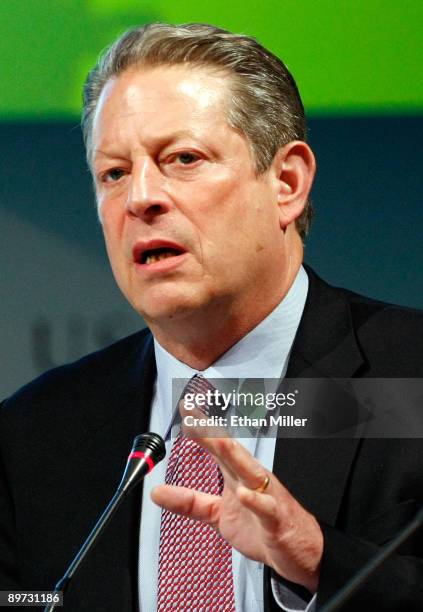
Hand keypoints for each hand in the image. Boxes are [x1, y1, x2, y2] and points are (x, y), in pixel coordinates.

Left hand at [151, 406, 322, 592]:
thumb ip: (189, 502)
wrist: (297, 552)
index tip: (185, 408)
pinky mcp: (276, 519)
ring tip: (218, 441)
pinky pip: (266, 508)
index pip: (217, 446)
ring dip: (234, 455)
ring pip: (250, 471)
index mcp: (237, 475)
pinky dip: (256, 500)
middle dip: (212, 432)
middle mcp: (251, 479)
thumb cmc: (261, 527)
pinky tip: (243, 493)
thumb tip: (158, 492)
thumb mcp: (218, 515)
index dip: (200, 428)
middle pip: (230, 450)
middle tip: (194, 415)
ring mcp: (266, 496)